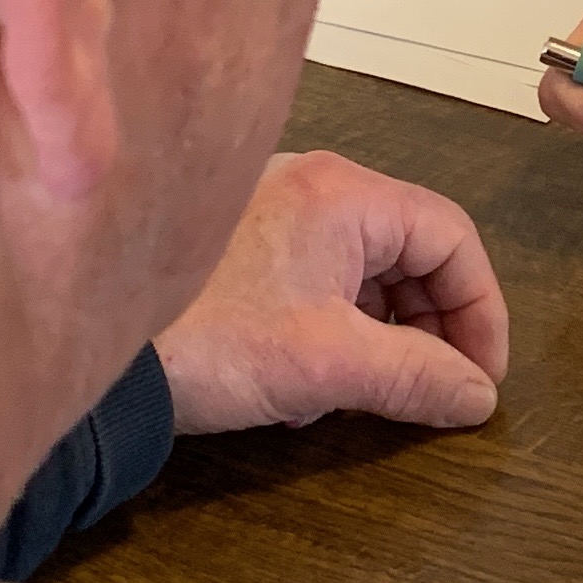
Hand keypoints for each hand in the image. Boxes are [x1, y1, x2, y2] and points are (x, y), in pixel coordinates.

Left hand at [154, 150, 510, 430]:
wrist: (101, 359)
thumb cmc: (209, 341)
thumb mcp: (329, 364)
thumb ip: (415, 377)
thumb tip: (477, 395)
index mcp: (342, 194)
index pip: (451, 235)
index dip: (480, 309)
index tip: (481, 375)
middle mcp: (312, 188)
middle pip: (412, 251)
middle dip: (433, 326)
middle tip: (436, 389)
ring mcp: (274, 215)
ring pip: (367, 272)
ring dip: (386, 335)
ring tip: (370, 394)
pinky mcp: (243, 251)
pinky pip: (323, 282)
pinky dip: (341, 331)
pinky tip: (315, 387)